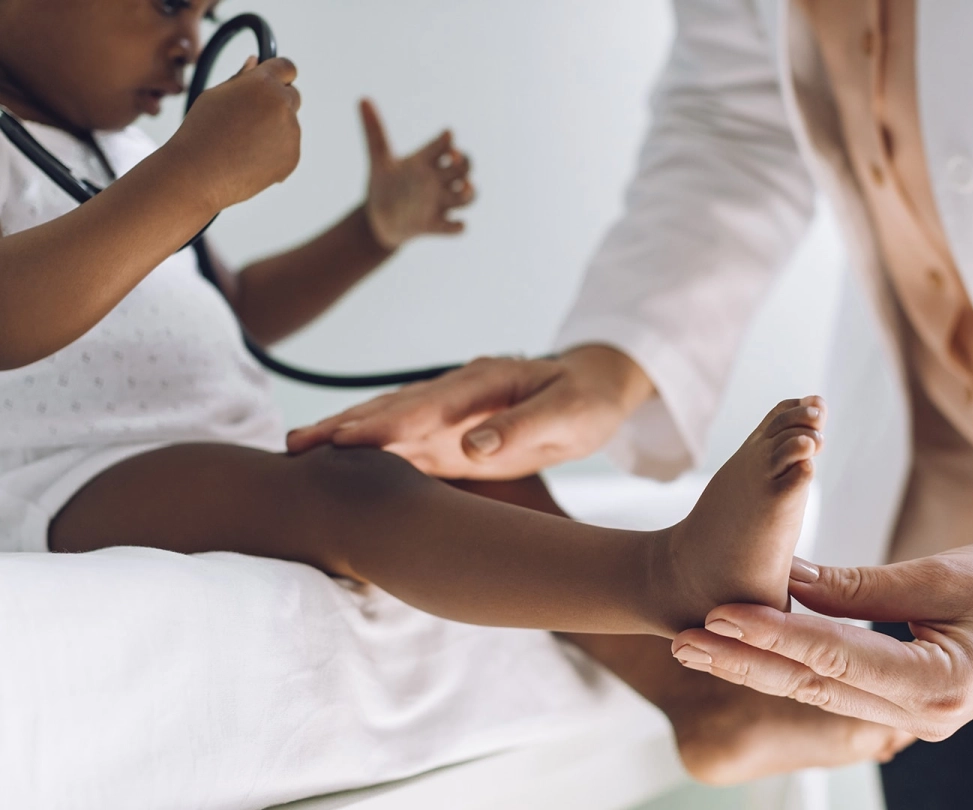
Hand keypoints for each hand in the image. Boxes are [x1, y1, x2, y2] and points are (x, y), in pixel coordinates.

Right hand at [168, 57, 301, 210]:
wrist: (197, 173)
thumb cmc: (200, 131)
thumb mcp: (215, 95)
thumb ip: (241, 78)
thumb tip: (256, 61)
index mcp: (263, 83)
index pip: (286, 67)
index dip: (280, 73)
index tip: (274, 80)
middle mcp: (282, 104)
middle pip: (292, 95)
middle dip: (277, 101)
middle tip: (249, 117)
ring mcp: (291, 133)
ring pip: (288, 125)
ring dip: (273, 129)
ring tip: (241, 143)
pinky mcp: (293, 157)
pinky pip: (287, 148)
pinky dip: (273, 152)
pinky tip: (247, 159)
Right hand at [285, 345, 655, 479]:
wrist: (591, 392)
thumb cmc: (585, 400)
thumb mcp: (570, 414)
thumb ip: (522, 428)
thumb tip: (474, 447)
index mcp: (483, 381)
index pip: (430, 403)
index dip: (390, 421)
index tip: (349, 438)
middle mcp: (456, 394)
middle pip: (393, 409)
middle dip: (346, 425)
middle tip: (297, 445)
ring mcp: (447, 416)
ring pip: (388, 425)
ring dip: (344, 438)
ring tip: (296, 452)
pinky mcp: (447, 439)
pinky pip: (401, 447)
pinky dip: (366, 455)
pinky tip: (332, 468)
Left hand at [359, 99, 475, 250]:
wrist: (378, 221)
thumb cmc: (384, 187)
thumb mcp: (378, 159)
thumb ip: (374, 131)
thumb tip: (362, 98)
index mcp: (426, 163)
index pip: (443, 146)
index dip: (447, 141)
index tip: (446, 135)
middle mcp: (437, 182)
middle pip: (463, 169)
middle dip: (466, 163)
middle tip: (457, 159)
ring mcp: (439, 204)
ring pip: (467, 197)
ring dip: (470, 192)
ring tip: (466, 188)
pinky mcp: (435, 225)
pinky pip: (455, 228)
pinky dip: (458, 226)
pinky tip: (457, 223)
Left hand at [670, 525, 972, 741]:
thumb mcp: (942, 574)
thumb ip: (861, 587)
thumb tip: (787, 579)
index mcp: (939, 685)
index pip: (833, 658)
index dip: (770, 634)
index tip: (715, 613)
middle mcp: (924, 713)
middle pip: (814, 685)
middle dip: (743, 659)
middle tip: (681, 636)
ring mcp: (917, 714)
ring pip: (820, 690)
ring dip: (759, 664)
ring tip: (700, 640)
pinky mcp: (912, 700)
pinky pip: (842, 685)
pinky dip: (796, 665)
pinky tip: (754, 647)